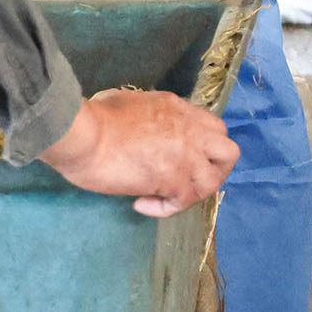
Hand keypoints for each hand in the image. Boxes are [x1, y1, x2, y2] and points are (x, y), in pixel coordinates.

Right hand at [40, 88, 238, 215]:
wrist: (83, 135)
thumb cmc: (94, 118)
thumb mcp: (128, 102)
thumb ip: (146, 115)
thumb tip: (139, 126)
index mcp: (178, 109)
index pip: (213, 128)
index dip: (203, 147)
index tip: (179, 158)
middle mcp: (190, 130)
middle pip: (228, 153)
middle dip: (213, 171)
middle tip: (186, 182)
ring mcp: (185, 155)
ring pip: (213, 182)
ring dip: (191, 194)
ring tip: (164, 198)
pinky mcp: (173, 178)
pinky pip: (183, 202)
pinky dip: (164, 209)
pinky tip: (140, 204)